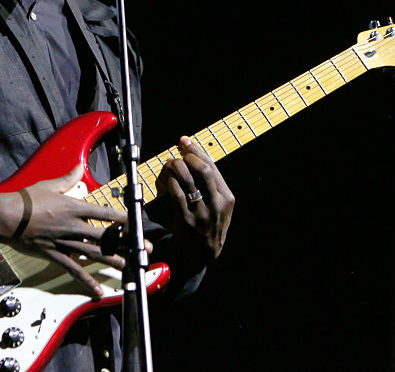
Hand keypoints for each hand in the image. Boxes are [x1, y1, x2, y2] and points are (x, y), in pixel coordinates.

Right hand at [0, 165, 131, 297]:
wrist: (6, 217)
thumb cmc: (26, 199)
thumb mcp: (50, 185)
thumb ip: (69, 178)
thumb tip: (79, 166)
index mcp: (75, 207)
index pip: (106, 213)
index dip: (124, 219)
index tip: (137, 222)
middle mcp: (74, 226)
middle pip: (107, 236)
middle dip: (128, 242)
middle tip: (145, 248)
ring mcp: (66, 242)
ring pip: (95, 254)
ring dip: (114, 260)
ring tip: (130, 267)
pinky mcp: (56, 255)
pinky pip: (74, 270)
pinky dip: (86, 281)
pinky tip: (97, 290)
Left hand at [156, 136, 234, 262]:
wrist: (202, 254)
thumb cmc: (209, 224)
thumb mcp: (220, 206)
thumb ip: (213, 185)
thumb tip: (194, 155)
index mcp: (227, 198)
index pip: (213, 167)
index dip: (196, 151)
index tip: (184, 141)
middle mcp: (217, 204)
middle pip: (203, 170)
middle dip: (188, 157)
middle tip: (179, 154)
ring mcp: (202, 213)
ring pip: (189, 181)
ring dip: (177, 167)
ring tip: (171, 164)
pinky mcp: (186, 220)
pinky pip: (177, 195)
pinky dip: (171, 182)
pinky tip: (167, 178)